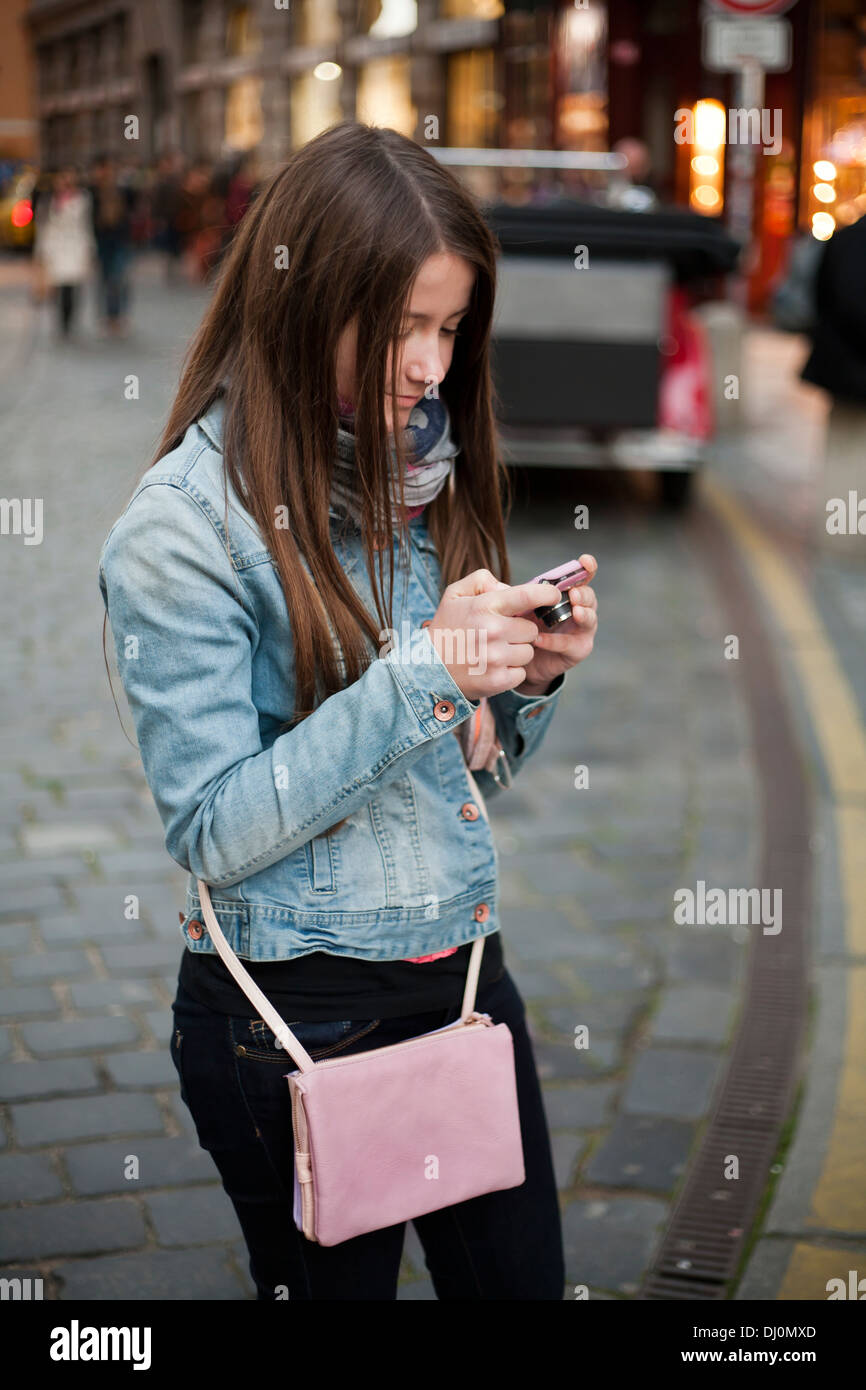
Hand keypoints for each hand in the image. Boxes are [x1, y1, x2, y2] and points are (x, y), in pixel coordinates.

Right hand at [427, 569, 564, 702]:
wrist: (428, 668)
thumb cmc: (446, 628)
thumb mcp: (455, 594)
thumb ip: (482, 580)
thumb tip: (507, 587)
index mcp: (485, 606)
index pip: (528, 596)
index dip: (547, 594)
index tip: (553, 596)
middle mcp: (493, 631)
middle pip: (531, 629)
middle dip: (520, 630)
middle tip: (501, 634)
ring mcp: (496, 657)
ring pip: (528, 651)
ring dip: (517, 652)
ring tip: (495, 651)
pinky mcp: (498, 680)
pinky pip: (522, 672)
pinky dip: (511, 671)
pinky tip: (494, 666)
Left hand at [514, 554, 597, 694]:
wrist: (516, 660)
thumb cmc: (516, 627)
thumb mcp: (509, 607)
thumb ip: (500, 593)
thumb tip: (488, 580)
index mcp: (564, 593)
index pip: (580, 576)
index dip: (586, 567)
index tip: (585, 561)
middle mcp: (576, 609)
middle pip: (589, 597)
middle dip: (584, 594)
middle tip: (574, 594)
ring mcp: (579, 630)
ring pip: (589, 620)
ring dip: (583, 614)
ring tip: (575, 612)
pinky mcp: (576, 650)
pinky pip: (570, 644)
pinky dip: (555, 641)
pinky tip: (539, 639)